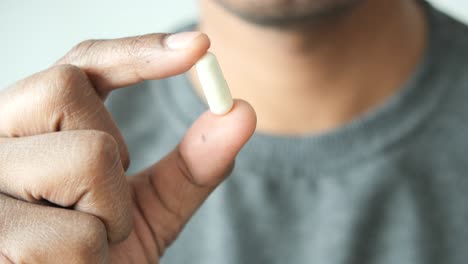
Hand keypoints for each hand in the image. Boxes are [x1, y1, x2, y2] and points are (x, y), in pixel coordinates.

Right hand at [0, 32, 255, 262]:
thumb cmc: (103, 257)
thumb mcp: (150, 206)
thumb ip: (193, 164)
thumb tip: (240, 112)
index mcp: (30, 128)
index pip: (78, 65)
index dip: (137, 52)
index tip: (199, 49)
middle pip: (66, 90)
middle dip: (113, 152)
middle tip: (99, 203)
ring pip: (86, 157)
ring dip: (109, 214)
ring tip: (83, 243)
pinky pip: (74, 234)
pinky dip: (92, 259)